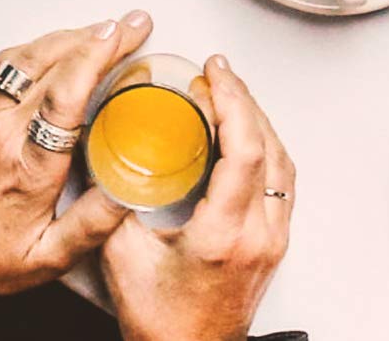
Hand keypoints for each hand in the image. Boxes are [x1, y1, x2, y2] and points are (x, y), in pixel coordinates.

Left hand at [0, 10, 154, 310]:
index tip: (125, 35)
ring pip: (30, 54)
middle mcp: (1, 131)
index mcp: (29, 166)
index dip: (97, 55)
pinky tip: (59, 45)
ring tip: (103, 32)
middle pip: (55, 62)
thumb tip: (132, 189)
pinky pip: (5, 61)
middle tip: (132, 27)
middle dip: (100, 37)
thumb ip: (93, 224)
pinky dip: (38, 46)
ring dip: (71, 36)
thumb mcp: (46, 257)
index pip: (66, 94)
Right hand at [102, 57, 293, 340]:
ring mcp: (274, 237)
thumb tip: (105, 157)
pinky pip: (283, 179)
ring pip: (282, 160)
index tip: (215, 72)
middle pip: (267, 145)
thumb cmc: (161, 326)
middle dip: (243, 100)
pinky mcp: (277, 241)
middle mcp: (260, 232)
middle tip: (218, 74)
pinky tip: (246, 135)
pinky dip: (266, 147)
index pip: (245, 149)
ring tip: (230, 96)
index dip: (233, 101)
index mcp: (224, 234)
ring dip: (258, 121)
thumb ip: (113, 208)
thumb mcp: (123, 263)